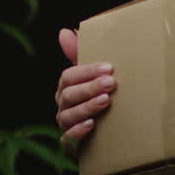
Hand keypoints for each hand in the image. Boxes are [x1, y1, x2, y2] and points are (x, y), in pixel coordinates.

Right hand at [54, 28, 114, 150]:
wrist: (109, 132)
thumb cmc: (99, 96)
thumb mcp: (94, 75)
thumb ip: (80, 54)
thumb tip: (65, 31)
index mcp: (67, 86)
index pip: (69, 76)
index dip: (87, 71)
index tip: (109, 68)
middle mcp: (63, 104)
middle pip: (69, 94)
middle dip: (90, 87)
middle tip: (111, 83)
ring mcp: (65, 123)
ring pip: (69, 115)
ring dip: (87, 107)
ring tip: (106, 101)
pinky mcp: (70, 143)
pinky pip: (68, 138)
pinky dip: (78, 131)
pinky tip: (91, 125)